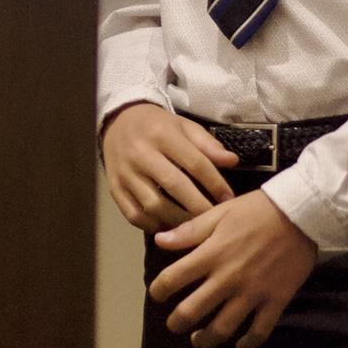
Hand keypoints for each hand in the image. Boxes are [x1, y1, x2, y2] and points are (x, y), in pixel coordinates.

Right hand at [101, 103, 236, 233]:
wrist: (118, 121)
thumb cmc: (157, 125)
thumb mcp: (183, 126)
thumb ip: (207, 144)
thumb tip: (233, 161)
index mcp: (162, 134)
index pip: (194, 163)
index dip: (215, 183)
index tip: (228, 199)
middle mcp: (141, 154)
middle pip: (174, 186)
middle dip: (198, 206)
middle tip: (215, 219)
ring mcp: (125, 173)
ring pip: (153, 205)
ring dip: (177, 220)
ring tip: (194, 226)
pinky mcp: (114, 189)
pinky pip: (134, 215)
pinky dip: (153, 225)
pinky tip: (169, 227)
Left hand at [149, 191, 317, 347]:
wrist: (300, 214)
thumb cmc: (255, 211)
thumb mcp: (219, 213)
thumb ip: (189, 231)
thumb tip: (159, 241)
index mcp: (211, 255)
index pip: (173, 278)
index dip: (159, 290)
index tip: (156, 295)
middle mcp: (227, 279)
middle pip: (193, 310)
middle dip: (177, 322)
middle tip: (173, 325)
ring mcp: (252, 294)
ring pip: (223, 327)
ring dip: (206, 339)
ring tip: (198, 340)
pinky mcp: (275, 302)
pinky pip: (259, 332)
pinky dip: (248, 343)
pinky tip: (239, 346)